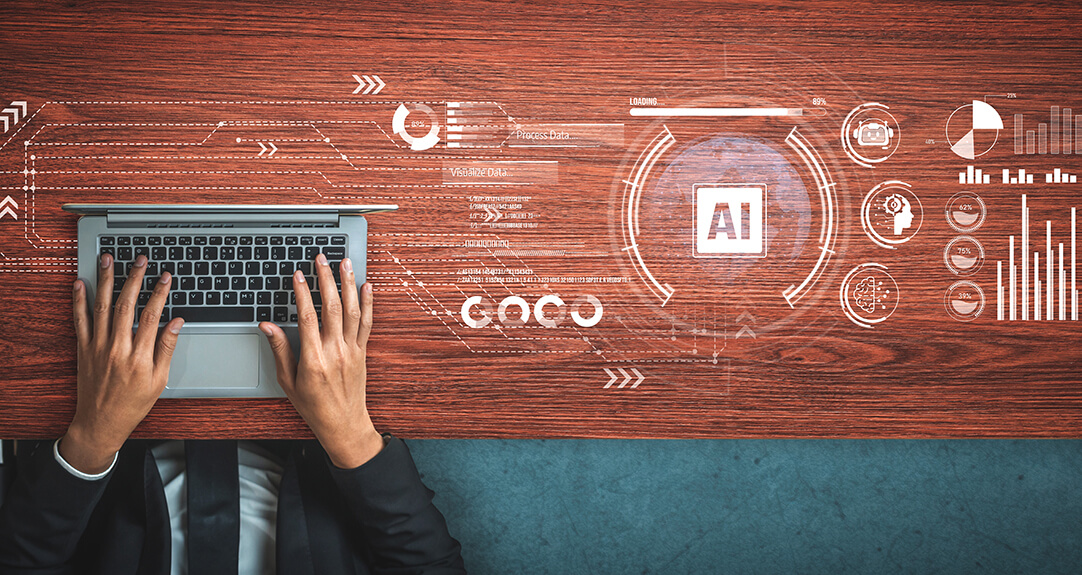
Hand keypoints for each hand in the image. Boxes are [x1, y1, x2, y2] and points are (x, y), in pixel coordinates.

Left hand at [61, 253, 183, 473]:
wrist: (100, 423)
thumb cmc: (132, 405)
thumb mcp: (159, 381)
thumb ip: (166, 349)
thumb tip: (176, 323)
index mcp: (139, 357)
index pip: (151, 315)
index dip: (159, 293)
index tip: (165, 277)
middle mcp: (116, 348)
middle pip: (125, 304)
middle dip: (134, 278)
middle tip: (140, 260)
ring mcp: (97, 347)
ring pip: (101, 307)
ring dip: (105, 280)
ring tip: (109, 260)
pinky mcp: (83, 349)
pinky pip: (79, 321)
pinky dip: (79, 301)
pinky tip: (80, 284)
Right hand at [259, 254, 382, 468]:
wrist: (344, 424)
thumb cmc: (313, 406)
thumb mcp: (288, 382)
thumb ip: (280, 350)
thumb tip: (267, 326)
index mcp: (313, 359)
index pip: (307, 317)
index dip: (302, 293)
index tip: (298, 274)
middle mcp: (335, 351)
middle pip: (332, 307)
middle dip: (326, 279)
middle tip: (321, 258)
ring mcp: (352, 350)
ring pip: (352, 311)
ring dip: (349, 284)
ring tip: (345, 263)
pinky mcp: (362, 352)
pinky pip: (367, 323)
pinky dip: (368, 303)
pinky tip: (367, 286)